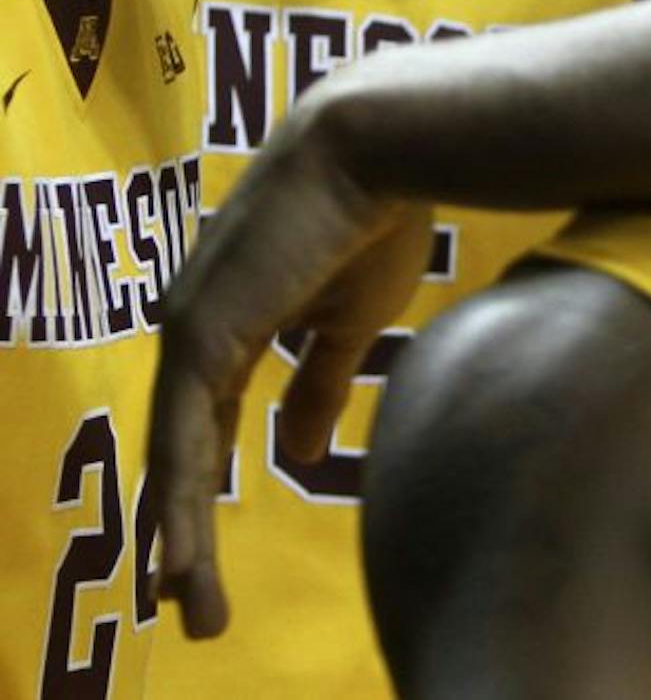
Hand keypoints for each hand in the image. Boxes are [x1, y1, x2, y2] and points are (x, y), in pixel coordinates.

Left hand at [148, 96, 434, 637]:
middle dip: (185, 532)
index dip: (206, 490)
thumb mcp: (348, 320)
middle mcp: (196, 330)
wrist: (374, 147)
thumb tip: (297, 453)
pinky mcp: (202, 334)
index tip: (206, 557)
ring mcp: (190, 332)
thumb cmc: (373, 218)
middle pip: (183, 451)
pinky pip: (185, 435)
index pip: (209, 426)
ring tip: (188, 601)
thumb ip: (317, 383)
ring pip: (176, 455)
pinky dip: (182, 498)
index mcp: (233, 326)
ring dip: (180, 533)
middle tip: (191, 605)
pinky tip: (183, 549)